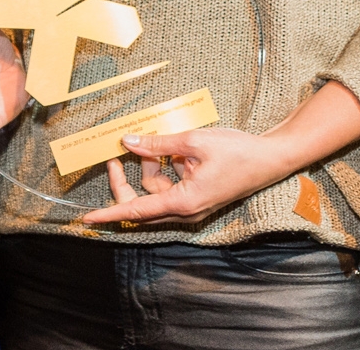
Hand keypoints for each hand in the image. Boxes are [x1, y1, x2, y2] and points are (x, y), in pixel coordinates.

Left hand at [80, 129, 292, 225]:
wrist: (271, 158)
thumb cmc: (238, 152)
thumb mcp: (193, 142)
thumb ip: (158, 144)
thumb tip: (128, 143)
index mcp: (184, 202)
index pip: (137, 210)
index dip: (111, 213)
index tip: (88, 218)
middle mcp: (186, 209)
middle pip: (143, 203)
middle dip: (126, 181)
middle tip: (114, 158)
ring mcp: (192, 204)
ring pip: (157, 191)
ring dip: (151, 168)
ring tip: (155, 143)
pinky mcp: (198, 196)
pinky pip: (171, 185)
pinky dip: (167, 167)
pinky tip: (172, 150)